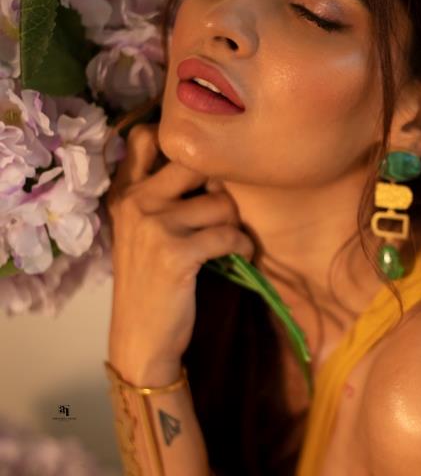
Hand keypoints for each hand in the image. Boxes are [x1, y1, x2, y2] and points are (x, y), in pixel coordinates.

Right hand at [105, 122, 254, 383]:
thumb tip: (217, 168)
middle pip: (196, 163)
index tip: (204, 164)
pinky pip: (229, 234)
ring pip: (221, 203)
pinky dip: (243, 246)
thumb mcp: (141, 231)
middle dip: (221, 185)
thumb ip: (162, 195)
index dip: (182, 143)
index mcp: (123, 193)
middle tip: (224, 210)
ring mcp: (154, 226)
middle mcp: (135, 202)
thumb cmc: (150, 282)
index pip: (145, 138)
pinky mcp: (176, 253)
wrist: (141, 338)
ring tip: (231, 241)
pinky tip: (240, 256)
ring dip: (235, 223)